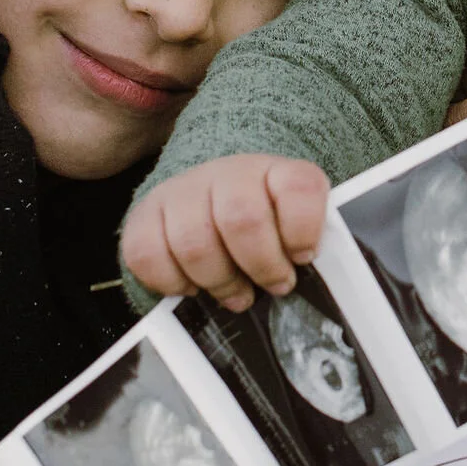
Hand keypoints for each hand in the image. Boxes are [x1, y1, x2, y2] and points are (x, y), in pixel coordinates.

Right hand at [120, 155, 330, 312]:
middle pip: (242, 219)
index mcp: (276, 171)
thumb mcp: (297, 223)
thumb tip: (321, 278)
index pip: (298, 188)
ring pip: (194, 243)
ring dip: (220, 282)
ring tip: (237, 294)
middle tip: (274, 286)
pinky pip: (146, 254)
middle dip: (262, 266)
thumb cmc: (265, 222)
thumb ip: (310, 243)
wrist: (214, 192)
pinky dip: (171, 282)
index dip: (303, 230)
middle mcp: (228, 173)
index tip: (304, 256)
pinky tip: (193, 285)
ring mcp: (183, 190)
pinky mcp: (145, 214)